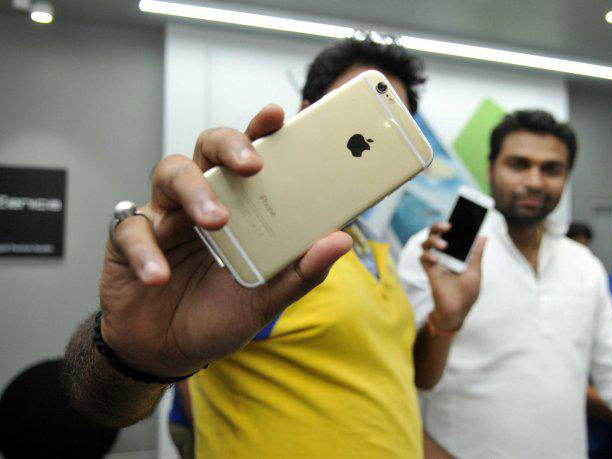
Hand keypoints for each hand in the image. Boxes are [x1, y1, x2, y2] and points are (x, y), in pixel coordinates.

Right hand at [100, 104, 351, 377]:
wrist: (165, 352)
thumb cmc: (217, 315)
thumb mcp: (266, 299)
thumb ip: (302, 271)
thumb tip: (342, 239)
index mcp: (238, 207)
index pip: (250, 156)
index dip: (261, 130)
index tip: (277, 114)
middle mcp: (201, 200)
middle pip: (209, 148)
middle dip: (230, 146)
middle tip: (253, 165)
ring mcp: (163, 216)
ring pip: (171, 172)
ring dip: (196, 192)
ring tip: (216, 222)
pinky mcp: (128, 239)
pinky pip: (132, 230)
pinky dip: (147, 251)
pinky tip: (160, 276)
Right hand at [419, 222, 485, 329]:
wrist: (457, 312)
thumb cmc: (468, 293)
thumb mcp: (475, 272)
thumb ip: (476, 254)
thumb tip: (483, 236)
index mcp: (457, 252)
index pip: (453, 233)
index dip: (454, 221)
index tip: (459, 212)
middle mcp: (445, 254)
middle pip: (436, 233)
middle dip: (439, 226)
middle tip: (448, 225)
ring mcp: (436, 262)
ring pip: (427, 242)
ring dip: (433, 239)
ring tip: (443, 244)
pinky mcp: (429, 271)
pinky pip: (423, 258)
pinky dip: (428, 256)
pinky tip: (435, 260)